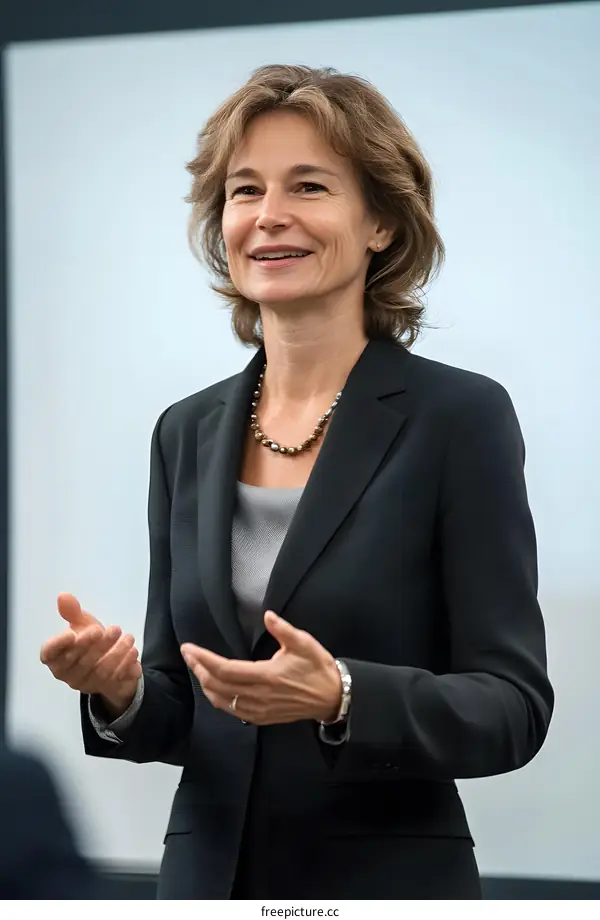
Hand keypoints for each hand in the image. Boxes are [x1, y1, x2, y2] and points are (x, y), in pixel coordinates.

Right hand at [40, 593, 140, 713]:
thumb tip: (63, 595)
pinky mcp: (105, 689)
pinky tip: (133, 653)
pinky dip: (125, 666)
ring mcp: (87, 684)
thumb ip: (72, 612)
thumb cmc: (91, 641)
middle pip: (79, 662)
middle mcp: (68, 674)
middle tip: (114, 629)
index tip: (72, 633)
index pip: (49, 654)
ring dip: (116, 653)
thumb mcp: (82, 624)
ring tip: (129, 638)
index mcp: (56, 658)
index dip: (58, 645)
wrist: (111, 660)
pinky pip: (116, 680)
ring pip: (100, 672)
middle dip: (98, 645)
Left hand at [181, 611, 341, 725]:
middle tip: (188, 654)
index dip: (204, 660)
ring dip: (205, 684)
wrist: (332, 698)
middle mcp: (259, 696)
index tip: (190, 648)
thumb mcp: (304, 643)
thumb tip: (267, 615)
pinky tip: (213, 688)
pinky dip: (217, 699)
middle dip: (199, 669)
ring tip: (196, 668)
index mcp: (267, 676)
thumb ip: (284, 629)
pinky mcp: (262, 718)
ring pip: (222, 701)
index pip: (225, 669)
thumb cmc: (317, 668)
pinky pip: (232, 711)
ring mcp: (259, 710)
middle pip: (218, 686)